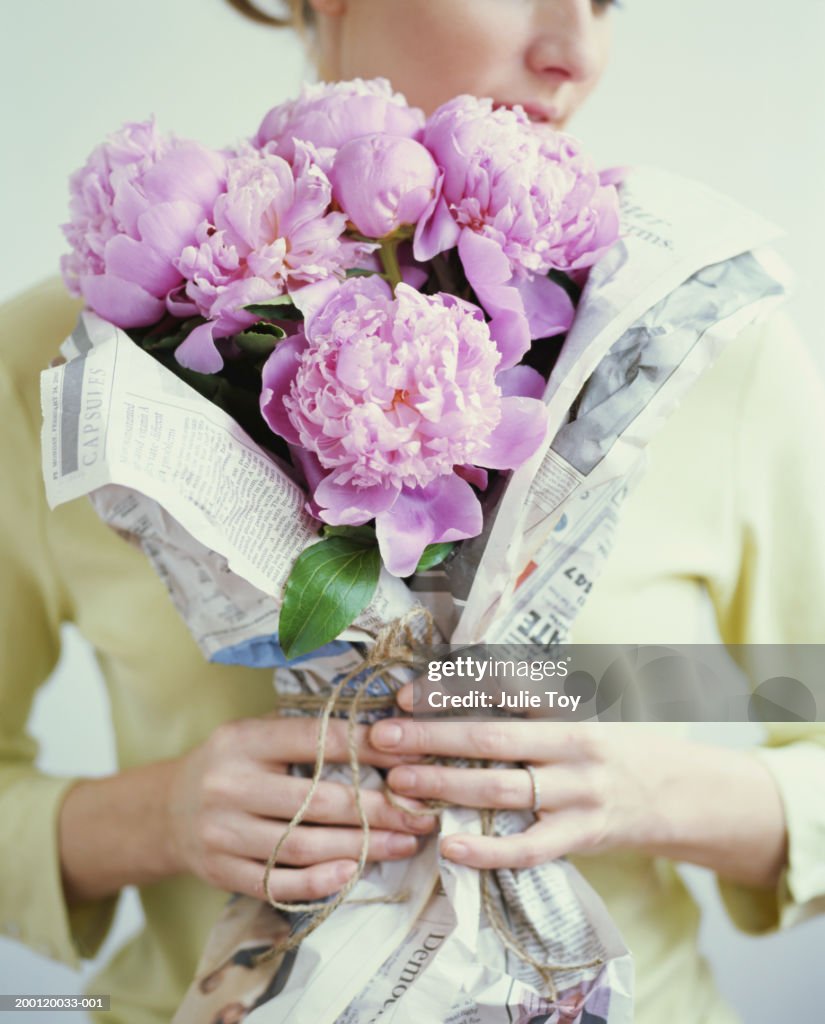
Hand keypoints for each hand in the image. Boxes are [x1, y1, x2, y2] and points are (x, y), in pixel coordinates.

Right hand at [166, 715, 436, 903]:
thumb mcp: (256, 734)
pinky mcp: (223, 873)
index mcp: (244, 741)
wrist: (166, 811)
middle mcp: (231, 785)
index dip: (368, 747)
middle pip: (319, 800)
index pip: (316, 740)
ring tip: (405, 843)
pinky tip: (353, 871)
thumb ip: (306, 734)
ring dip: (363, 847)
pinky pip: (279, 883)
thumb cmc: (232, 765)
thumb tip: (384, 733)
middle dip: (380, 807)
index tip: (412, 756)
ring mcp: (224, 833)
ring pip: (306, 845)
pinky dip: (320, 881)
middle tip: (421, 812)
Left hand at [369, 686, 786, 886]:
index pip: (502, 694)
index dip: (452, 693)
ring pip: (503, 793)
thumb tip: (460, 689)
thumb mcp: (584, 713)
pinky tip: (449, 847)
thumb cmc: (622, 747)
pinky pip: (529, 849)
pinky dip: (487, 850)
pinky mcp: (583, 839)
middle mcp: (573, 748)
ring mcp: (579, 796)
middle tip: (382, 737)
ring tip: (399, 783)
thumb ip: (532, 707)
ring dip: (445, 787)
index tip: (406, 695)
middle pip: (492, 741)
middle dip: (432, 738)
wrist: (685, 793)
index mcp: (570, 710)